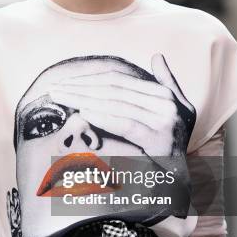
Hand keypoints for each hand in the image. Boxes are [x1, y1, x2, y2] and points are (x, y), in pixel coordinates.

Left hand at [48, 53, 195, 157]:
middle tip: (56, 89)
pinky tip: (83, 113)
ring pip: (116, 104)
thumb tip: (157, 55)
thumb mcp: (175, 111)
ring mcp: (165, 122)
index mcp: (164, 94)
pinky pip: (126, 124)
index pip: (119, 80)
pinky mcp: (159, 140)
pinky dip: (103, 117)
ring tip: (62, 98)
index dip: (90, 78)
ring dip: (84, 100)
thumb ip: (166, 83)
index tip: (66, 82)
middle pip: (114, 90)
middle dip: (81, 88)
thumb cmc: (171, 145)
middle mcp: (166, 104)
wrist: (180, 182)